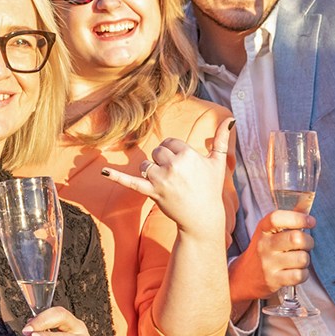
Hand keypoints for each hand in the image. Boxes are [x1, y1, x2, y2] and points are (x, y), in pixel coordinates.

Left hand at [101, 117, 233, 235]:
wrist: (202, 217)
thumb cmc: (210, 189)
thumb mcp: (217, 162)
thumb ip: (221, 138)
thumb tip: (231, 118)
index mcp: (187, 155)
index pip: (170, 142)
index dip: (175, 153)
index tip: (184, 166)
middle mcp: (173, 165)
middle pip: (157, 152)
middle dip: (164, 162)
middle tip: (177, 177)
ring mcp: (161, 179)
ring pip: (146, 164)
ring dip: (152, 172)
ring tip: (168, 184)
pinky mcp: (152, 192)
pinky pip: (131, 182)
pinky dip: (117, 177)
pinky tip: (104, 171)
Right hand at [228, 209, 314, 304]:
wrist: (243, 277)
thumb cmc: (262, 251)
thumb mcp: (269, 233)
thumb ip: (286, 220)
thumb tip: (305, 206)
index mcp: (263, 229)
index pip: (277, 218)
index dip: (298, 217)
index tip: (311, 221)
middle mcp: (264, 245)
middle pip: (296, 238)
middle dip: (309, 241)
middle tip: (306, 244)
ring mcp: (268, 264)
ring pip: (302, 258)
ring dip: (306, 259)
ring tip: (298, 260)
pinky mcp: (273, 280)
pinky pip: (299, 275)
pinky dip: (303, 274)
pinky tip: (296, 272)